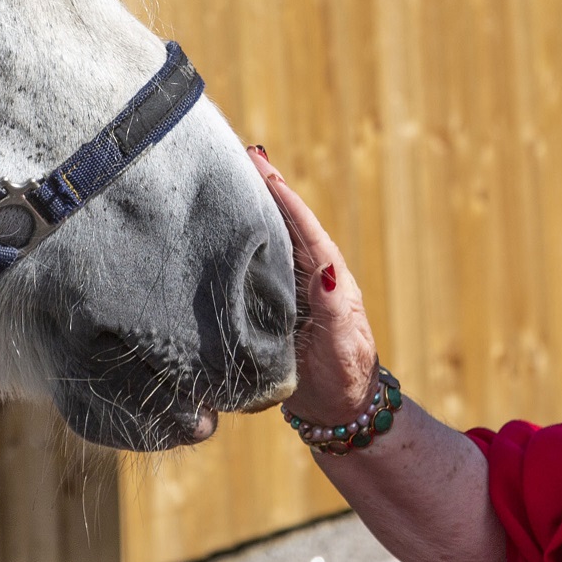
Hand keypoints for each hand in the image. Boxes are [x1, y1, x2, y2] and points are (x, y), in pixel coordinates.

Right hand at [247, 146, 378, 423]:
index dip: (281, 193)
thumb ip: (335, 311)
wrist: (337, 410)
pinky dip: (240, 242)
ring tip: (225, 176)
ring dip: (250, 208)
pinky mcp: (275, 304)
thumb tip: (329, 273)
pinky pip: (255, 264)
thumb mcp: (341, 346)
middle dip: (262, 187)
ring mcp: (291, 288)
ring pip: (269, 238)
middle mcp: (309, 275)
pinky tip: (219, 230)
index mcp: (329, 278)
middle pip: (284, 221)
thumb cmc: (343, 377)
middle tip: (237, 151)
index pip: (303, 226)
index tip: (259, 162)